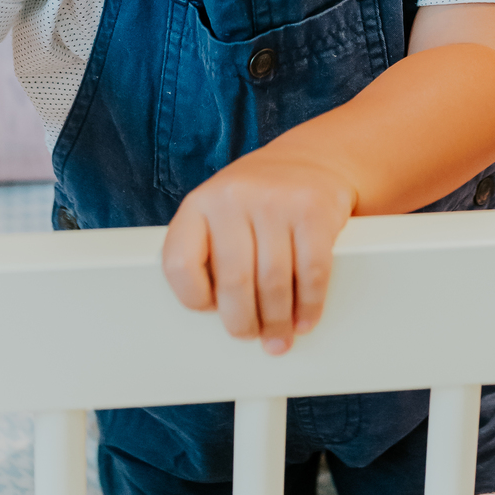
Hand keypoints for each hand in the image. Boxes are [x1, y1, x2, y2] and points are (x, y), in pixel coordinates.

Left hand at [162, 152, 355, 354]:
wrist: (312, 158)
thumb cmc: (258, 199)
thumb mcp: (221, 212)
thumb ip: (211, 251)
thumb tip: (218, 316)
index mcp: (200, 202)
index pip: (179, 262)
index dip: (192, 297)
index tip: (209, 310)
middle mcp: (234, 196)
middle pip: (233, 281)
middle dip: (242, 322)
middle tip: (250, 335)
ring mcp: (276, 200)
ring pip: (273, 283)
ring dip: (277, 321)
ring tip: (279, 337)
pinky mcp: (314, 210)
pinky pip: (311, 272)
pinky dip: (309, 305)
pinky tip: (304, 318)